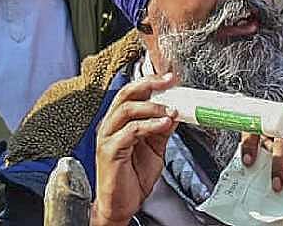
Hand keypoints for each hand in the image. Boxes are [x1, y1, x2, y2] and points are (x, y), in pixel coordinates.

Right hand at [92, 72, 178, 225]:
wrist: (120, 205)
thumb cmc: (131, 177)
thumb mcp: (154, 148)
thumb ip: (161, 129)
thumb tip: (175, 111)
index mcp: (119, 121)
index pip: (133, 92)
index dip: (151, 82)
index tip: (171, 78)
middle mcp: (110, 124)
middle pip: (127, 93)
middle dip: (150, 84)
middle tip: (170, 82)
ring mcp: (107, 136)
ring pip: (127, 109)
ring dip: (153, 107)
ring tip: (171, 110)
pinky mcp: (110, 150)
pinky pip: (130, 131)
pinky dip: (150, 125)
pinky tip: (164, 124)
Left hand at [240, 108, 282, 191]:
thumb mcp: (278, 153)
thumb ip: (265, 155)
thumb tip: (251, 170)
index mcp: (273, 118)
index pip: (256, 123)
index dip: (249, 141)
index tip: (247, 162)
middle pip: (271, 129)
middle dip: (264, 155)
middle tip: (261, 177)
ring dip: (280, 165)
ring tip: (278, 185)